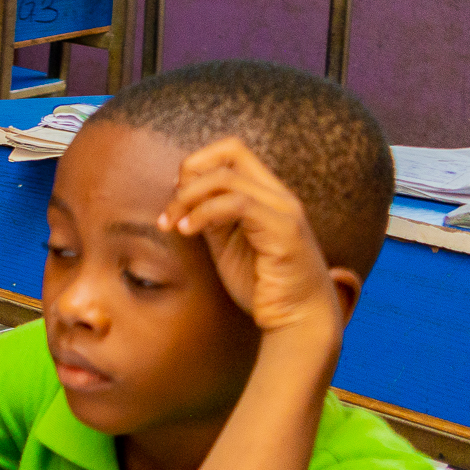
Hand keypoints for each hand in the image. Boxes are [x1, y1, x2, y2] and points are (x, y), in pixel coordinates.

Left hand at [161, 138, 349, 340]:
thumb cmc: (261, 285)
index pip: (231, 152)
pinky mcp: (284, 230)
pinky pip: (237, 204)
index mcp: (267, 195)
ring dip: (188, 198)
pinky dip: (204, 213)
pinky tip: (187, 231)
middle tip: (171, 209)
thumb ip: (209, 217)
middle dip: (190, 172)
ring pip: (227, 177)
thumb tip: (181, 196)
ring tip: (174, 225)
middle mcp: (279, 195)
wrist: (298, 319)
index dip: (196, 165)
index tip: (175, 196)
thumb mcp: (226, 244)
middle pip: (231, 150)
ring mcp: (284, 210)